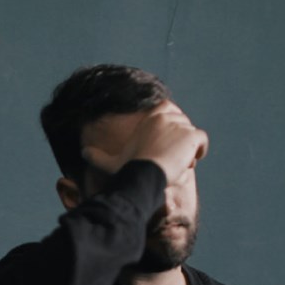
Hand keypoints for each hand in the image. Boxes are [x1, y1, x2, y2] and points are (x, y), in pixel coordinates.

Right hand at [80, 102, 208, 184]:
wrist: (144, 174)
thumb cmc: (128, 168)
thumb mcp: (111, 162)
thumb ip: (97, 156)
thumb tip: (82, 153)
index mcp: (150, 117)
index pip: (168, 110)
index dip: (170, 126)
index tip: (168, 142)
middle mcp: (166, 116)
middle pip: (182, 123)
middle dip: (180, 138)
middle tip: (172, 157)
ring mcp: (180, 125)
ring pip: (191, 134)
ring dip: (188, 148)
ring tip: (178, 163)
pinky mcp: (191, 135)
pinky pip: (202, 141)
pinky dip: (199, 151)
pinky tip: (190, 161)